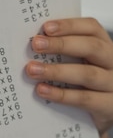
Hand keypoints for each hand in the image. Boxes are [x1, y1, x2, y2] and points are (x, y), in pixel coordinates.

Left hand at [26, 18, 112, 134]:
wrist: (103, 112)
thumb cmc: (89, 83)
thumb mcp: (82, 62)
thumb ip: (65, 51)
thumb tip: (34, 42)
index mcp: (105, 46)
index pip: (92, 28)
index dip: (69, 25)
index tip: (46, 27)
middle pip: (92, 47)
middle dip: (61, 44)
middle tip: (36, 44)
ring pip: (87, 74)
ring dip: (57, 71)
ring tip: (33, 69)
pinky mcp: (109, 107)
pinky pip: (85, 99)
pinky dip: (62, 94)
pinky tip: (43, 90)